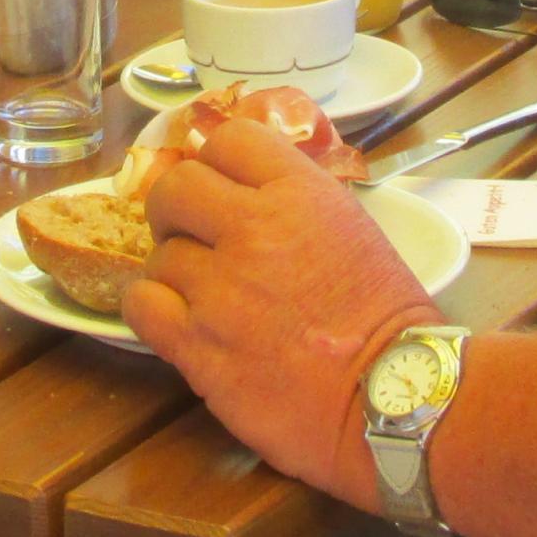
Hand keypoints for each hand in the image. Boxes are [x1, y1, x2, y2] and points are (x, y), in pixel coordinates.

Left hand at [127, 111, 442, 501]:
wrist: (394, 397)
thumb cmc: (389, 321)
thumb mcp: (354, 230)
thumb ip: (297, 204)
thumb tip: (248, 195)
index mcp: (300, 193)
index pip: (229, 139)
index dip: (219, 164)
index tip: (223, 189)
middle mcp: (253, 228)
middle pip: (176, 187)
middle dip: (178, 210)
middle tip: (193, 236)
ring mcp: (221, 288)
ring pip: (158, 252)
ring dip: (173, 270)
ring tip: (200, 294)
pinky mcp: (198, 345)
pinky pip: (141, 305)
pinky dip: (151, 308)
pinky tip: (176, 320)